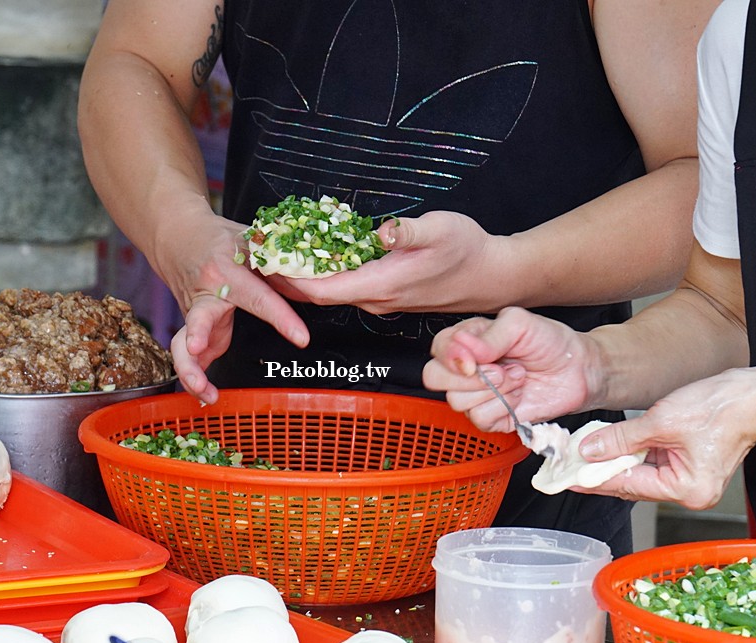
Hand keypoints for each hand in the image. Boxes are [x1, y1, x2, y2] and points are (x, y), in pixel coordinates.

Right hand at [154, 211, 309, 402]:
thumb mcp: (252, 241)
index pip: (259, 297)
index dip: (280, 318)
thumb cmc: (221, 240)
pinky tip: (206, 395)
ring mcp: (193, 313)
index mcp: (227, 271)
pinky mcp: (190, 329)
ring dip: (189, 369)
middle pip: (199, 316)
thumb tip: (314, 281)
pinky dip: (193, 378)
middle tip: (200, 349)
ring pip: (182, 343)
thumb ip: (278, 264)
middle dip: (199, 334)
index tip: (301, 338)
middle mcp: (206, 294)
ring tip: (204, 391)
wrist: (179, 236)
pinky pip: (186, 357)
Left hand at [269, 211, 494, 313]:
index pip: (322, 291)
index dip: (289, 278)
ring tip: (281, 248)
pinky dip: (327, 274)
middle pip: (319, 295)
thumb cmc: (469, 252)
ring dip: (306, 275)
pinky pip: (348, 287)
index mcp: (382, 285)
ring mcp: (382, 300)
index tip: (266, 258)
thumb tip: (382, 231)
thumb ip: (407, 231)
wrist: (492, 277)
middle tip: (262, 249)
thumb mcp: (442, 230)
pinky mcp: (388, 295)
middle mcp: (376, 299)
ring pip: (333, 291)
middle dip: (288, 275)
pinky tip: (318, 254)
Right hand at [422, 307, 598, 430]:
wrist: (579, 370)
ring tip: (516, 378)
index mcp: (468, 340)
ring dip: (494, 391)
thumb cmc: (551, 343)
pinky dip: (503, 408)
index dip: (450, 357)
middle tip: (500, 369)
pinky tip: (517, 395)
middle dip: (470, 378)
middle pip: (435, 378)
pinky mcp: (491, 416)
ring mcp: (477, 393)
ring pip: (458, 401)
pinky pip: (480, 419)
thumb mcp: (521, 324)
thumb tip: (464, 350)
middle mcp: (468, 367)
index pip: (437, 349)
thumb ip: (489, 335)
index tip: (473, 359)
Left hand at [573, 368, 755, 508]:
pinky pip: (653, 462)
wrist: (755, 394)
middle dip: (602, 469)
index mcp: (686, 490)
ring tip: (586, 448)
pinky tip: (613, 443)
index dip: (593, 479)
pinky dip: (634, 452)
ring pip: (641, 472)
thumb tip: (589, 451)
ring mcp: (690, 480)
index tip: (567, 477)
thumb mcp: (660, 421)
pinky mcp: (690, 466)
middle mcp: (689, 493)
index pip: (627, 485)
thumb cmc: (720, 407)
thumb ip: (620, 439)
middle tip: (570, 461)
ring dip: (617, 459)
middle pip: (633, 482)